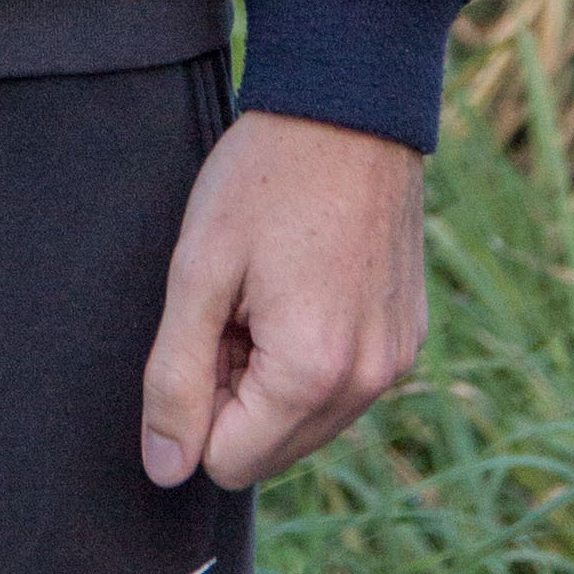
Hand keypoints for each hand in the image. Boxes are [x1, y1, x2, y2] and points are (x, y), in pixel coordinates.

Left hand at [139, 111, 424, 492]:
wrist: (348, 103)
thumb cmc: (265, 176)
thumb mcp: (197, 269)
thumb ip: (175, 378)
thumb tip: (165, 469)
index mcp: (312, 374)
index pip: (227, 462)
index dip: (199, 400)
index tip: (209, 322)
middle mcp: (368, 385)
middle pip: (271, 450)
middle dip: (238, 390)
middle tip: (237, 300)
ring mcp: (397, 362)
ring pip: (308, 420)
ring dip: (275, 372)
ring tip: (270, 285)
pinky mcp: (409, 337)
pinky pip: (345, 384)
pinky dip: (315, 351)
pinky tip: (307, 278)